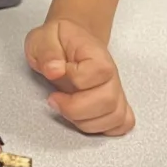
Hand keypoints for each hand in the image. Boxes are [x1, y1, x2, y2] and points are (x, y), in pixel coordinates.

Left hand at [25, 18, 134, 135]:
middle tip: (55, 100)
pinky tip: (84, 119)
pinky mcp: (115, 104)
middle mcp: (112, 74)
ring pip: (116, 117)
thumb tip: (54, 70)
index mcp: (96, 54)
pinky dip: (104, 129)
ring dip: (85, 122)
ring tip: (66, 110)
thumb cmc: (58, 41)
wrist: (69, 42)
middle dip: (76, 109)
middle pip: (109, 100)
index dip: (75, 78)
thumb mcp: (43, 38)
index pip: (99, 72)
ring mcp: (115, 90)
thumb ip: (48, 52)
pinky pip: (122, 124)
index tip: (55, 74)